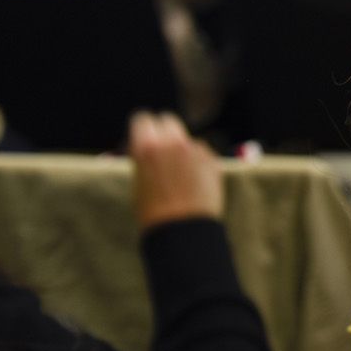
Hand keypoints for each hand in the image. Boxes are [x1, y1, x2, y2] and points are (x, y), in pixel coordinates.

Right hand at [129, 112, 223, 229]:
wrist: (182, 230)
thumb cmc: (152, 211)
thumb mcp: (138, 180)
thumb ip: (144, 157)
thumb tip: (147, 145)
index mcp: (146, 146)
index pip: (143, 119)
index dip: (144, 129)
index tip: (145, 135)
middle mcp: (172, 142)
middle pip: (169, 120)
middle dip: (165, 131)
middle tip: (163, 146)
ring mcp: (195, 149)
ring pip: (187, 139)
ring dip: (183, 149)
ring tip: (180, 175)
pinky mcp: (212, 159)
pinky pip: (202, 153)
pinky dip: (198, 161)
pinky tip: (194, 181)